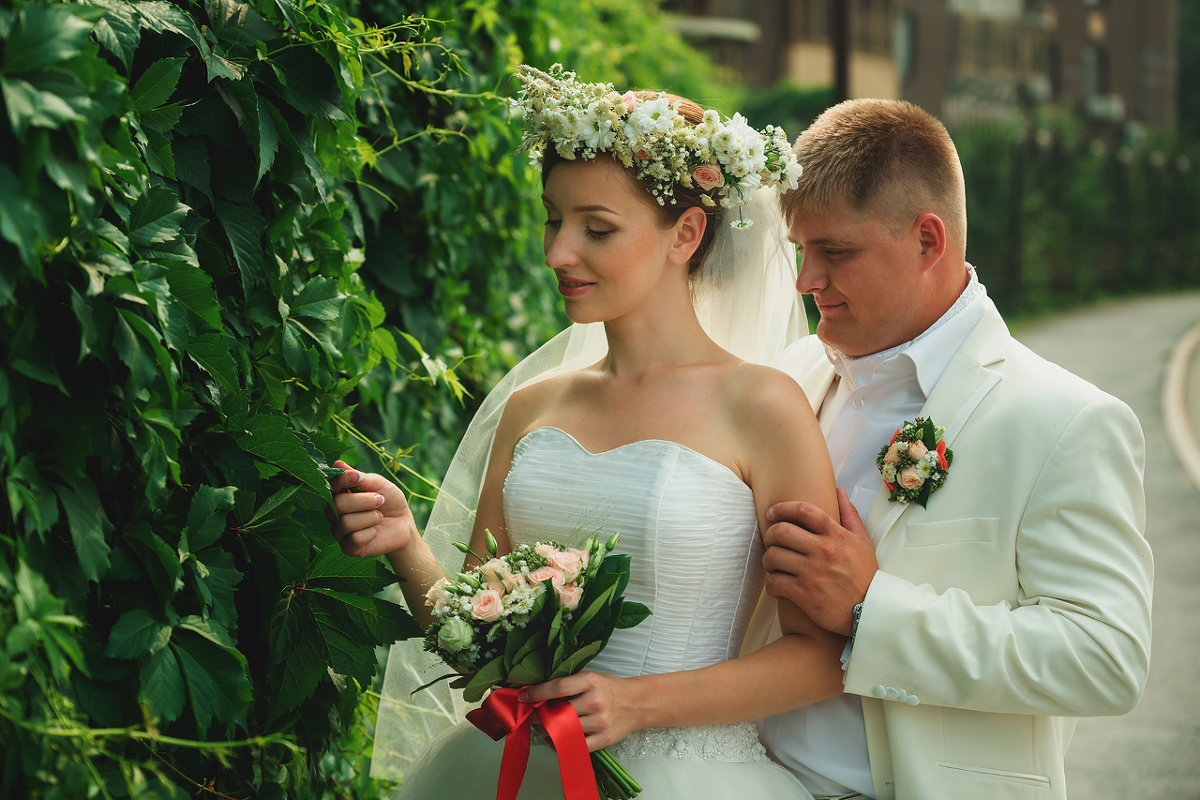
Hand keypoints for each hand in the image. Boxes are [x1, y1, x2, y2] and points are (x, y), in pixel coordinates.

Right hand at [329, 460, 417, 556]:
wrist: (403, 523)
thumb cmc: (389, 501)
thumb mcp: (378, 484)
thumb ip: (359, 476)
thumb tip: (337, 463)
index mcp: (339, 494)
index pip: (331, 485)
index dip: (342, 480)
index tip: (357, 478)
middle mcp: (334, 513)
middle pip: (338, 504)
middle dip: (364, 501)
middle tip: (380, 500)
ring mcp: (339, 531)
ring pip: (346, 523)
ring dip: (370, 517)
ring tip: (379, 516)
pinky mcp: (348, 548)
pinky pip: (354, 539)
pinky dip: (370, 533)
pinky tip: (375, 531)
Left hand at [518, 670, 636, 751]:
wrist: (637, 703)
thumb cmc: (609, 688)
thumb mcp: (591, 676)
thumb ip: (569, 680)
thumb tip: (538, 686)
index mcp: (591, 682)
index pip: (558, 687)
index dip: (538, 693)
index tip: (524, 697)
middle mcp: (596, 701)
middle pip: (559, 712)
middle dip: (539, 716)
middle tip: (532, 715)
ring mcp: (601, 721)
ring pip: (565, 730)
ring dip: (548, 730)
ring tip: (544, 726)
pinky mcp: (604, 738)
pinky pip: (576, 746)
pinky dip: (561, 744)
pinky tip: (556, 738)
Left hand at [762, 487, 877, 634]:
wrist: (871, 612)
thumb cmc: (865, 576)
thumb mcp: (863, 542)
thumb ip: (850, 515)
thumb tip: (838, 491)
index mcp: (836, 535)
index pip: (803, 510)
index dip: (782, 508)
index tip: (772, 513)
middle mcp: (823, 551)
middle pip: (782, 531)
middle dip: (769, 535)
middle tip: (770, 542)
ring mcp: (812, 572)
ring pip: (773, 556)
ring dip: (767, 560)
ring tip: (772, 564)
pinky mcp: (804, 594)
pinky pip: (774, 582)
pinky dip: (771, 584)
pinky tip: (777, 585)